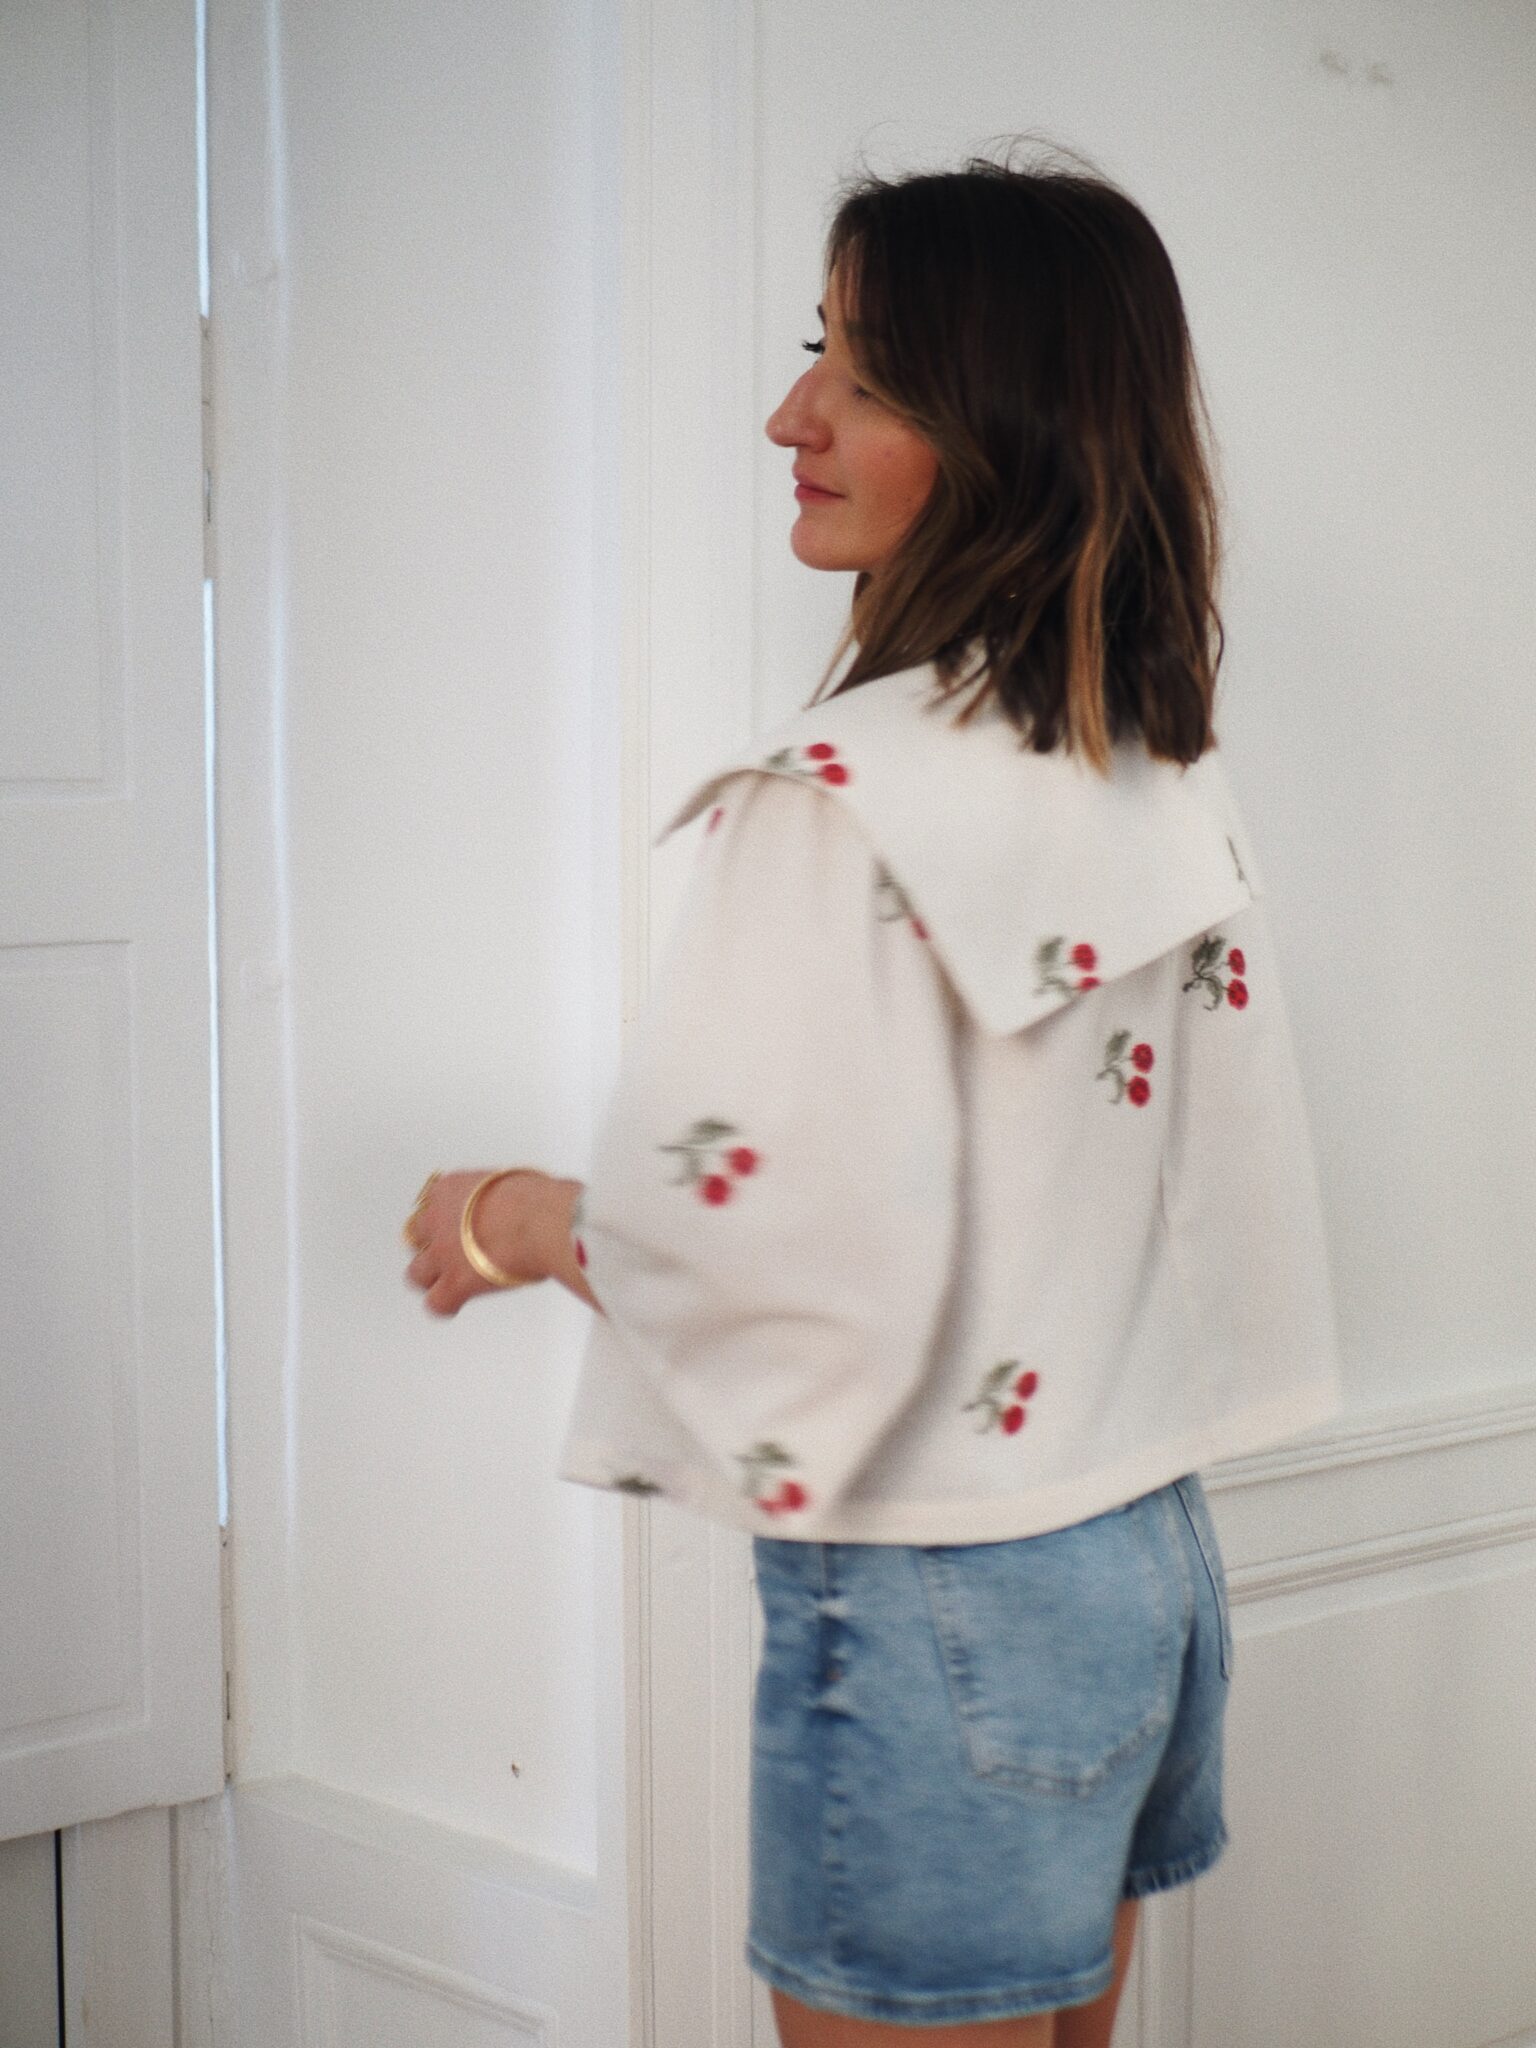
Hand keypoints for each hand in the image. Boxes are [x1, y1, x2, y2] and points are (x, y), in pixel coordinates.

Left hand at [402, 1168, 546, 1316]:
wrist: (543, 1223)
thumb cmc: (538, 1200)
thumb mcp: (510, 1181)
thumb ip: (496, 1195)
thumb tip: (508, 1206)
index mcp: (450, 1189)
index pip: (433, 1203)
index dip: (447, 1216)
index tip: (460, 1222)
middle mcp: (438, 1220)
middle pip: (416, 1235)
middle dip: (432, 1244)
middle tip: (452, 1251)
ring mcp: (442, 1253)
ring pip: (416, 1273)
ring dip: (432, 1277)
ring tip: (450, 1281)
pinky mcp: (454, 1283)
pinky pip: (436, 1304)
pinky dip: (446, 1305)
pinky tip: (460, 1302)